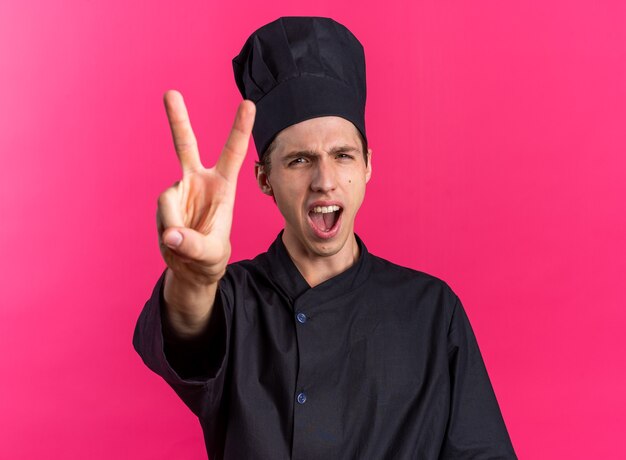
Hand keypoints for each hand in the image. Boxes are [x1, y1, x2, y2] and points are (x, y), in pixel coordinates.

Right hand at [157, 90, 255, 286]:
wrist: (190, 268)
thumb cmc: (210, 258)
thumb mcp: (211, 256)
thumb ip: (193, 246)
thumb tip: (171, 235)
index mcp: (223, 186)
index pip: (232, 153)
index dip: (239, 128)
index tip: (248, 103)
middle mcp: (199, 182)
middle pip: (185, 146)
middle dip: (177, 119)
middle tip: (170, 93)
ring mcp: (178, 191)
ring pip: (168, 199)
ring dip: (175, 223)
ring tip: (185, 241)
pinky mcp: (163, 203)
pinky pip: (161, 215)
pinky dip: (167, 232)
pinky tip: (175, 240)